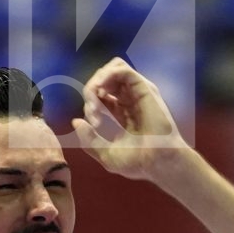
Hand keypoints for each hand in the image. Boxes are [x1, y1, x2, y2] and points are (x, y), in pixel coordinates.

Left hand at [70, 57, 189, 181]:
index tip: (94, 124)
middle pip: (105, 79)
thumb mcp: (105, 154)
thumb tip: (75, 121)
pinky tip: (100, 91)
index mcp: (122, 112)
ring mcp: (137, 92)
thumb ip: (89, 139)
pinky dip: (106, 76)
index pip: (101, 94)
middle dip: (91, 91)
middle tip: (92, 111)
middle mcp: (130, 99)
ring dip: (97, 81)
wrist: (157, 163)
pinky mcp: (144, 88)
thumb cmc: (137, 163)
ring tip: (96, 99)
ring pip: (113, 69)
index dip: (90, 104)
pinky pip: (121, 69)